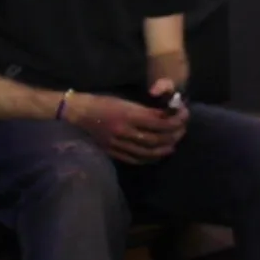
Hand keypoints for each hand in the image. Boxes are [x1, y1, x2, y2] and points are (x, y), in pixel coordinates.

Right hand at [68, 92, 186, 164]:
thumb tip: (164, 116)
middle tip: (182, 130)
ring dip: (165, 148)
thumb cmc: (100, 101)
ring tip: (174, 144)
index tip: (183, 115)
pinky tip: (157, 155)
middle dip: (174, 135)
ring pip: (148, 151)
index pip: (160, 122)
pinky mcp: (112, 152)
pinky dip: (149, 158)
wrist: (76, 113)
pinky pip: (135, 159)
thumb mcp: (124, 100)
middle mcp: (124, 131)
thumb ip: (143, 110)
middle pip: (157, 138)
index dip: (175, 120)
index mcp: (128, 114)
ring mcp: (118, 144)